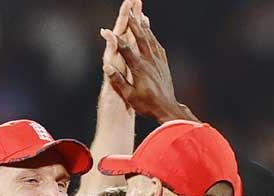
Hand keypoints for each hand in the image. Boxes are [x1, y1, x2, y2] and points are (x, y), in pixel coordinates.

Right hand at [102, 6, 198, 122]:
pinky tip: (150, 33)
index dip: (114, 39)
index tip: (106, 31)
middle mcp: (149, 61)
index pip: (125, 49)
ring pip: (150, 39)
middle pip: (140, 37)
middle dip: (134, 22)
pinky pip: (157, 45)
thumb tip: (107, 67)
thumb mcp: (129, 96)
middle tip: (129, 10)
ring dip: (143, 26)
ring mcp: (158, 61)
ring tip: (139, 15)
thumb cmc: (146, 104)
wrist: (167, 108)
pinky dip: (152, 36)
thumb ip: (118, 81)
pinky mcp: (163, 63)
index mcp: (139, 68)